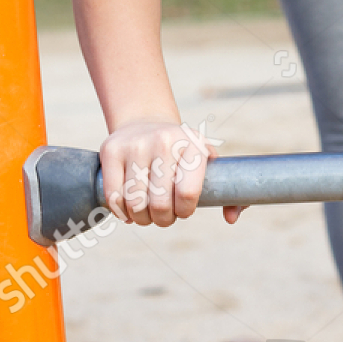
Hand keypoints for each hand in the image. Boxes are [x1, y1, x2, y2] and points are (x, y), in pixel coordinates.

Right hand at [100, 117, 244, 227]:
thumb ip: (227, 193)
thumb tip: (231, 218)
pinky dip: (122, 212)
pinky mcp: (111, 150)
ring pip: (135, 202)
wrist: (145, 122)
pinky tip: (129, 209)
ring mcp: (135, 144)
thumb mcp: (206, 162)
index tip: (182, 210)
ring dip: (142, 218)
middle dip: (163, 219)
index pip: (188, 193)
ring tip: (147, 214)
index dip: (184, 211)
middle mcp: (163, 141)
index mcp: (192, 144)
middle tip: (164, 216)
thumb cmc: (182, 153)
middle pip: (159, 203)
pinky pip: (113, 196)